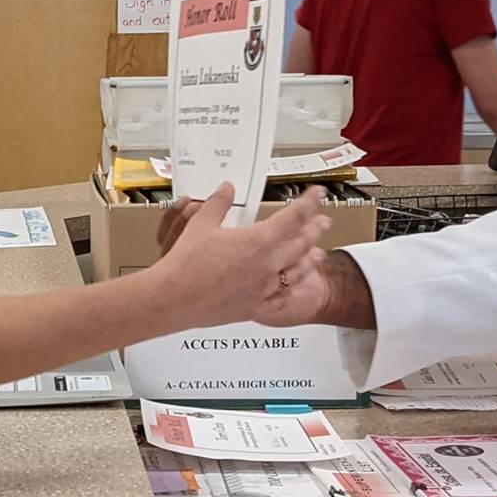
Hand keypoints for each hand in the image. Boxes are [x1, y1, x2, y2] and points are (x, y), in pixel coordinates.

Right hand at [157, 184, 329, 330]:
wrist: (173, 298)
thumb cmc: (185, 263)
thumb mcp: (201, 224)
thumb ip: (218, 203)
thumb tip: (227, 189)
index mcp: (258, 241)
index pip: (293, 217)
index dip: (309, 203)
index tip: (316, 194)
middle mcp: (267, 266)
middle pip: (302, 244)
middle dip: (315, 229)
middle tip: (323, 221)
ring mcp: (264, 288)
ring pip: (297, 272)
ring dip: (310, 259)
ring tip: (318, 253)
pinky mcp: (255, 307)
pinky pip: (283, 298)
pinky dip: (293, 289)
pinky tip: (295, 285)